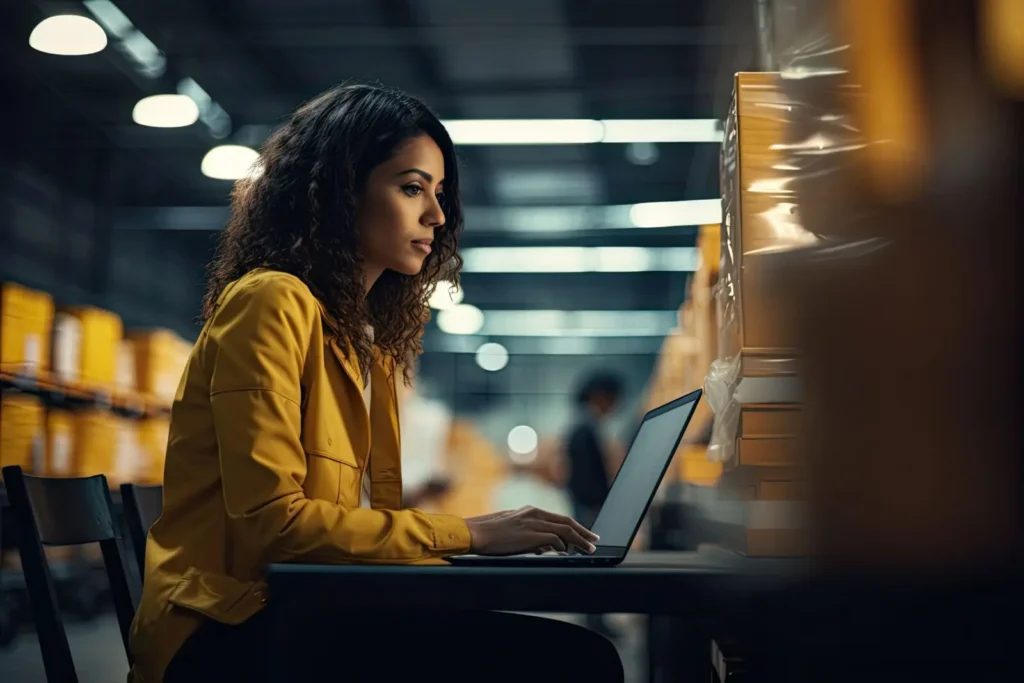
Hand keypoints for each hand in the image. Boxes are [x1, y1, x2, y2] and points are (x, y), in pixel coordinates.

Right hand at [464, 506, 598, 555]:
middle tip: (594, 541)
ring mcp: (533, 523)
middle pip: (567, 522)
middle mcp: (534, 514)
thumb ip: (531, 535)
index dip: (575, 526)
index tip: (585, 534)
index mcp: (530, 511)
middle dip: (583, 532)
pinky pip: (554, 539)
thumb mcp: (513, 529)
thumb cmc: (489, 534)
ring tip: (588, 549)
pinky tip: (567, 552)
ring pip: (564, 530)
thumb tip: (545, 547)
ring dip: (579, 540)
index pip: (559, 518)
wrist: (475, 533)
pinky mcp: (530, 534)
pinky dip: (562, 546)